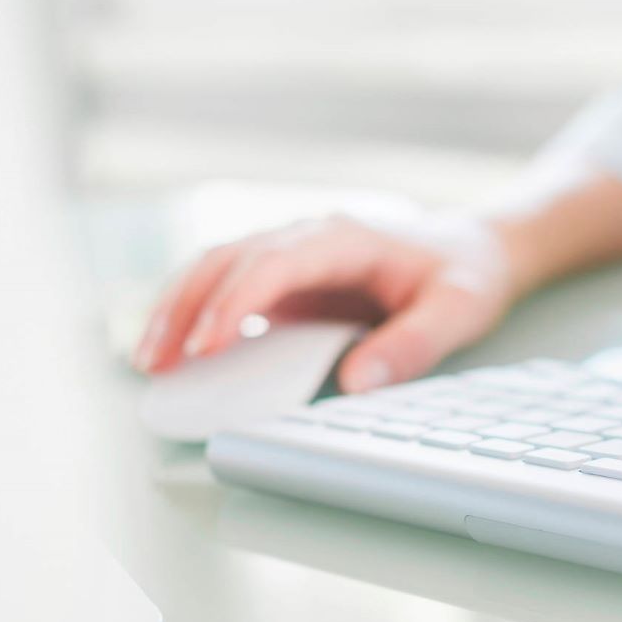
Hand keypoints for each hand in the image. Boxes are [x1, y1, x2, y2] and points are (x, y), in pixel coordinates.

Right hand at [133, 213, 512, 391]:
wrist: (473, 250)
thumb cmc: (464, 275)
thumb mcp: (459, 311)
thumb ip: (413, 346)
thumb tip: (357, 383)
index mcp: (346, 237)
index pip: (274, 263)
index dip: (235, 303)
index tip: (206, 346)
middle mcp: (309, 237)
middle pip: (227, 259)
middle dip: (184, 308)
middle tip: (155, 361)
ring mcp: (293, 256)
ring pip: (217, 269)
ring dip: (178, 310)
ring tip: (149, 361)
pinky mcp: (287, 280)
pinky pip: (230, 290)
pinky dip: (197, 317)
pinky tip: (177, 355)